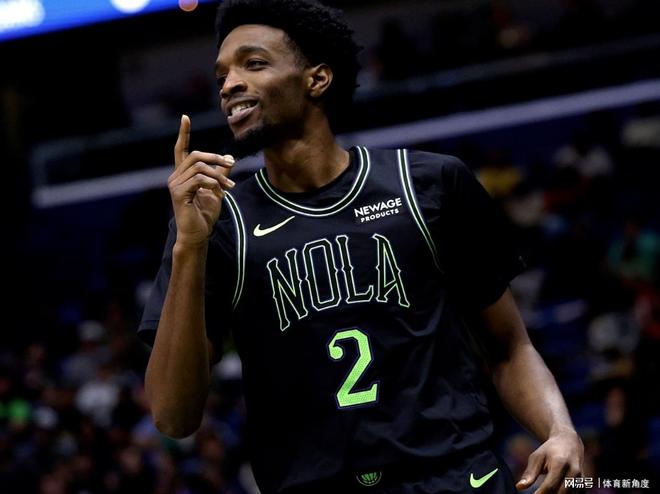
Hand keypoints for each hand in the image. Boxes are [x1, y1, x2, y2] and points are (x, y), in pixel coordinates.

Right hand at [168, 115, 234, 246]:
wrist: (198, 234)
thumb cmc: (204, 215)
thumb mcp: (217, 191)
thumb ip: (220, 174)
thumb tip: (229, 159)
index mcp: (183, 175)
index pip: (181, 149)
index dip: (183, 133)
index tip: (185, 117)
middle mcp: (175, 177)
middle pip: (196, 156)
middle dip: (216, 158)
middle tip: (232, 164)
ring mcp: (175, 185)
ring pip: (199, 167)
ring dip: (218, 175)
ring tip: (230, 187)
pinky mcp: (178, 194)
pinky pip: (198, 180)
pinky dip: (212, 183)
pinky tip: (219, 191)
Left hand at [516, 429, 583, 492]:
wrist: (568, 443)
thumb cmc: (549, 451)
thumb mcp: (537, 457)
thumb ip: (530, 473)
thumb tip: (519, 487)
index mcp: (560, 463)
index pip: (550, 485)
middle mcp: (574, 472)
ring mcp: (581, 479)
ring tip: (544, 493)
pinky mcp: (584, 485)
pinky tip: (555, 493)